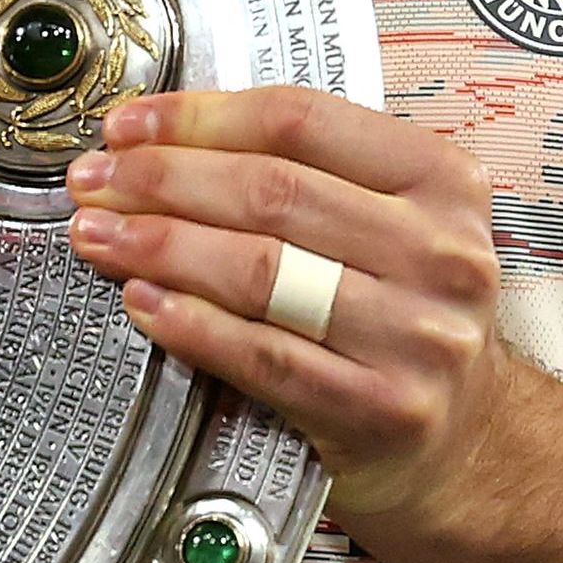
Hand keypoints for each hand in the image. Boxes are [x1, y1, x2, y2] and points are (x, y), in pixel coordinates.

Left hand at [63, 88, 519, 534]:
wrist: (469, 445)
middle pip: (272, 192)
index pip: (300, 121)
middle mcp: (440, 251)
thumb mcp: (392, 225)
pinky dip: (192, 324)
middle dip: (162, 180)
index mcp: (442, 180)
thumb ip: (306, 178)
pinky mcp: (382, 408)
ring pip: (261, 270)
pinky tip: (142, 303)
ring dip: (161, 246)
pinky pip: (264, 356)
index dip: (198, 117)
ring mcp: (417, 334)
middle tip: (94, 181)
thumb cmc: (404, 318)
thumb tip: (161, 143)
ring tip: (98, 235)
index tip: (126, 125)